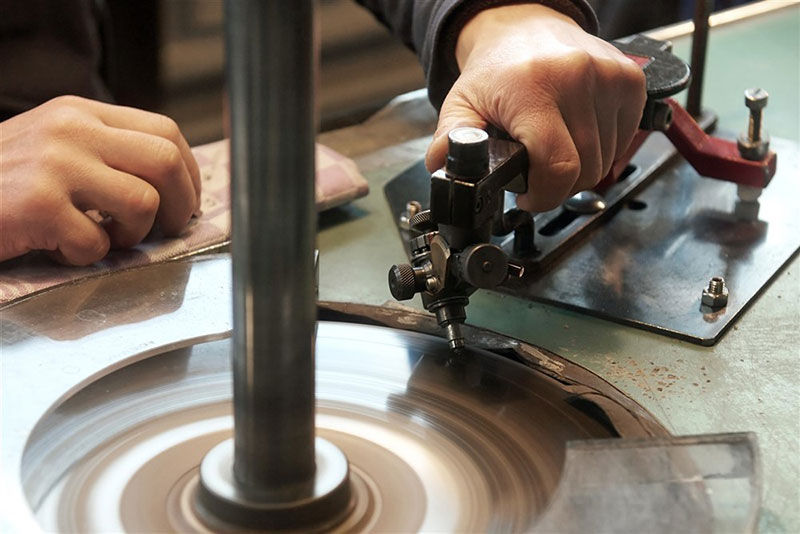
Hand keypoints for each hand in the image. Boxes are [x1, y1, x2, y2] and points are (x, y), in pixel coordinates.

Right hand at [0, 96, 200, 264]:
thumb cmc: (4, 181)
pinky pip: (96, 243)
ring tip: (103, 238)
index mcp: (80, 113)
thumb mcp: (55, 146)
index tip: (187, 201)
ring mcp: (54, 165)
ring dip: (133, 236)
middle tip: (169, 229)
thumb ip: (106, 152)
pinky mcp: (37, 205)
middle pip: (165, 162)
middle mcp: (71, 130)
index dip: (188, 173)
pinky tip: (59, 248)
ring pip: (141, 204)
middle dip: (181, 205)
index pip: (164, 131)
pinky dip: (85, 258)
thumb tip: (173, 182)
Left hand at [426, 5, 645, 211]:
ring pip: (606, 160)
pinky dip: (602, 148)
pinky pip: (624, 141)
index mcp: (533, 88)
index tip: (528, 196)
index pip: (558, 165)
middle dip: (559, 184)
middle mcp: (577, 78)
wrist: (525, 25)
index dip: (544, 195)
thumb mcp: (462, 104)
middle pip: (585, 170)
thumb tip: (445, 171)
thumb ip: (451, 140)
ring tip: (554, 147)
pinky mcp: (630, 81)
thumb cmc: (497, 69)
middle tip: (537, 170)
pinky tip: (577, 132)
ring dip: (581, 167)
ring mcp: (610, 78)